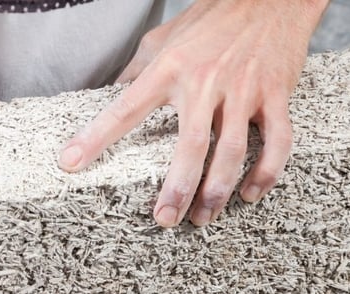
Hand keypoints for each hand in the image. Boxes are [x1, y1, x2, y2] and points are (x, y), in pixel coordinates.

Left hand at [58, 0, 329, 226]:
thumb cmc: (212, 18)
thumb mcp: (164, 37)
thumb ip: (137, 70)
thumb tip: (109, 96)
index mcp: (170, 68)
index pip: (125, 108)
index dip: (96, 136)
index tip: (71, 163)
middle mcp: (206, 81)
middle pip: (190, 144)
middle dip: (178, 188)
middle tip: (165, 219)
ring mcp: (244, 89)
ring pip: (233, 150)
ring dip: (217, 191)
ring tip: (203, 216)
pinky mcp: (276, 94)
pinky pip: (278, 141)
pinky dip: (266, 172)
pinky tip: (249, 193)